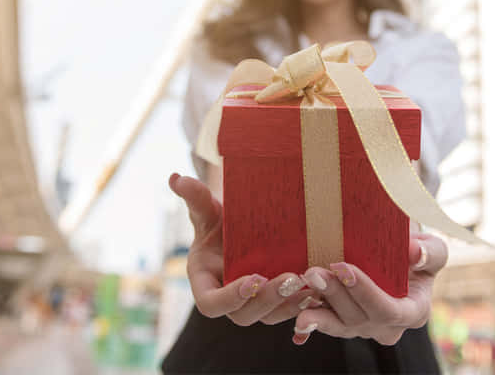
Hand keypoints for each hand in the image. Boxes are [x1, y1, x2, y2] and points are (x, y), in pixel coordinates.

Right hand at [168, 173, 316, 325]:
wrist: (240, 228)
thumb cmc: (219, 221)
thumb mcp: (208, 208)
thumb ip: (194, 197)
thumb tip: (176, 178)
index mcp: (205, 282)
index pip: (211, 304)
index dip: (230, 298)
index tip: (253, 279)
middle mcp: (228, 299)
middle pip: (243, 316)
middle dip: (266, 301)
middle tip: (288, 279)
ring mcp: (251, 304)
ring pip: (268, 317)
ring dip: (287, 304)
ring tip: (306, 284)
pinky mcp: (273, 302)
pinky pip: (285, 312)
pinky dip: (301, 304)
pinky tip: (317, 289)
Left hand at [291, 231, 447, 345]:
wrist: (397, 254)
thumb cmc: (415, 250)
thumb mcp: (433, 247)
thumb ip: (431, 252)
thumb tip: (415, 253)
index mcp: (412, 312)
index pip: (388, 311)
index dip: (365, 292)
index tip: (344, 269)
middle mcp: (387, 327)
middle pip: (358, 317)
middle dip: (335, 294)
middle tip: (315, 271)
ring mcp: (363, 328)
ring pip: (338, 323)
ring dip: (318, 307)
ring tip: (304, 283)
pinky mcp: (342, 323)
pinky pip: (325, 325)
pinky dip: (311, 319)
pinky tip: (296, 317)